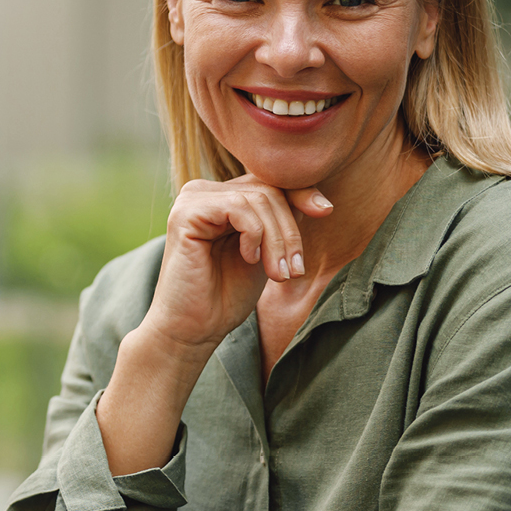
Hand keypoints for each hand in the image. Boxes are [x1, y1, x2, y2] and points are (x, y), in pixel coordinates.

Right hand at [141, 176, 333, 357]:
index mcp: (219, 197)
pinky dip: (255, 235)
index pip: (268, 181)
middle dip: (289, 231)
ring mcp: (191, 199)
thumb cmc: (226, 296)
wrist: (194, 328)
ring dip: (277, 240)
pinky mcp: (185, 213)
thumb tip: (316, 199)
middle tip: (294, 271)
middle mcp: (202, 192)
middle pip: (267, 189)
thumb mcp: (265, 252)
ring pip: (257, 199)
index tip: (325, 212)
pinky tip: (249, 259)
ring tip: (278, 274)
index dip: (300, 194)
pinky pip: (238, 208)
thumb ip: (279, 223)